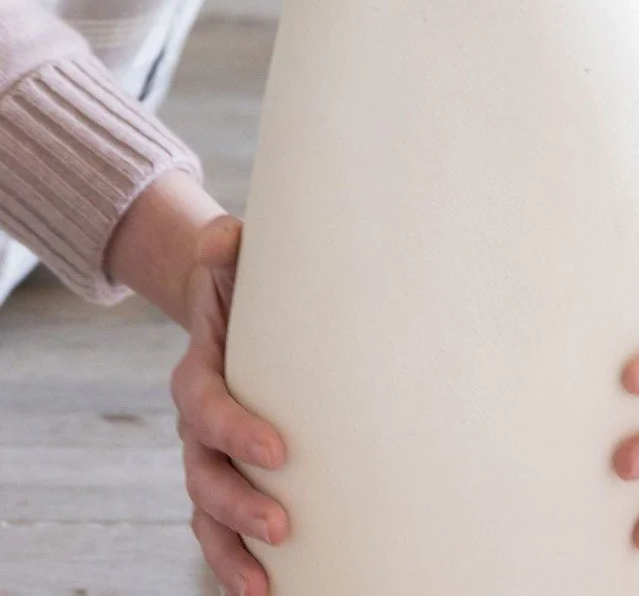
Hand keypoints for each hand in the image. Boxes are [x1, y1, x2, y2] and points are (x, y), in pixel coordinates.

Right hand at [169, 216, 289, 595]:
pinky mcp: (230, 472)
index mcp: (199, 371)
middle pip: (204, 475)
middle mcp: (197, 422)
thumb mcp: (233, 260)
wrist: (231, 307)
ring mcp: (209, 454)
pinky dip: (235, 559)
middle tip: (282, 526)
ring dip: (231, 550)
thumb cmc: (244, 283)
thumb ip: (226, 248)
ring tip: (266, 584)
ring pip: (207, 512)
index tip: (280, 453)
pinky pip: (220, 525)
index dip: (237, 431)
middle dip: (239, 505)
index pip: (209, 409)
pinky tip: (270, 589)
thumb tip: (223, 236)